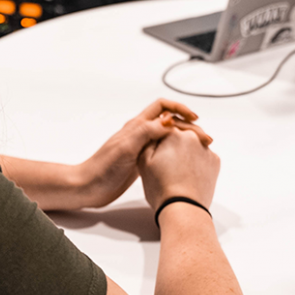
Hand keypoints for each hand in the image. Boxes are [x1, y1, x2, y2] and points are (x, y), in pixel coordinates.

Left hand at [75, 99, 211, 208]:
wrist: (89, 187)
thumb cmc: (104, 167)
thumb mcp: (127, 147)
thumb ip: (146, 132)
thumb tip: (168, 121)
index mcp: (136, 126)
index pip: (162, 107)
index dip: (180, 109)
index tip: (195, 119)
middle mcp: (139, 133)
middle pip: (168, 121)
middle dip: (187, 126)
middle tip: (204, 139)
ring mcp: (140, 147)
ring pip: (167, 136)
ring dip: (184, 139)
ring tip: (199, 149)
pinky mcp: (140, 161)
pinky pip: (162, 151)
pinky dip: (175, 152)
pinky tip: (184, 161)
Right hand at [138, 126, 219, 210]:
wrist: (183, 209)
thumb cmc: (161, 188)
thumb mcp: (144, 161)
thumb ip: (149, 138)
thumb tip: (156, 128)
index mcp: (175, 134)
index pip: (166, 126)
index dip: (160, 138)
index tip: (157, 150)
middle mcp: (194, 137)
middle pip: (182, 134)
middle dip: (174, 144)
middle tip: (167, 162)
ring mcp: (206, 150)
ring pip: (194, 144)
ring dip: (186, 152)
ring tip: (177, 170)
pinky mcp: (215, 162)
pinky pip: (203, 156)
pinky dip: (196, 162)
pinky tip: (188, 174)